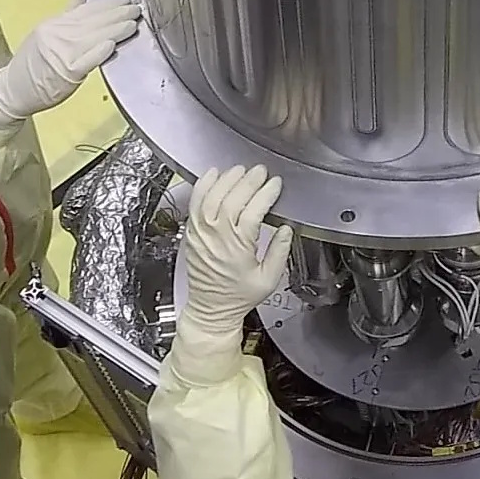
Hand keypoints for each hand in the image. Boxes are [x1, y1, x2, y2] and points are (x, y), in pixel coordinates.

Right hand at [0, 0, 140, 143]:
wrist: (11, 90)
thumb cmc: (32, 65)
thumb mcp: (46, 33)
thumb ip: (68, 15)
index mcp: (55, 24)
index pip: (86, 10)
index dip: (107, 4)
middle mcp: (57, 34)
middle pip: (92, 21)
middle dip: (117, 14)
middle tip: (137, 7)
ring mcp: (60, 53)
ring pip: (92, 37)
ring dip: (115, 29)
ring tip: (133, 23)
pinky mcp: (65, 73)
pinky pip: (85, 61)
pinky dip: (99, 51)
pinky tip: (112, 44)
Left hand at [180, 165, 293, 341]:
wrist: (211, 308)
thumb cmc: (238, 296)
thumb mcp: (268, 279)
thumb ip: (279, 252)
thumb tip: (287, 229)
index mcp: (238, 247)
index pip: (253, 211)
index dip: (265, 194)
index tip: (275, 185)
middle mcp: (217, 236)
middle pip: (232, 198)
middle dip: (248, 181)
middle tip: (260, 172)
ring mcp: (202, 232)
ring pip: (212, 196)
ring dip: (227, 180)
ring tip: (241, 170)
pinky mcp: (192, 232)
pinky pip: (195, 203)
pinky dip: (203, 185)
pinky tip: (213, 174)